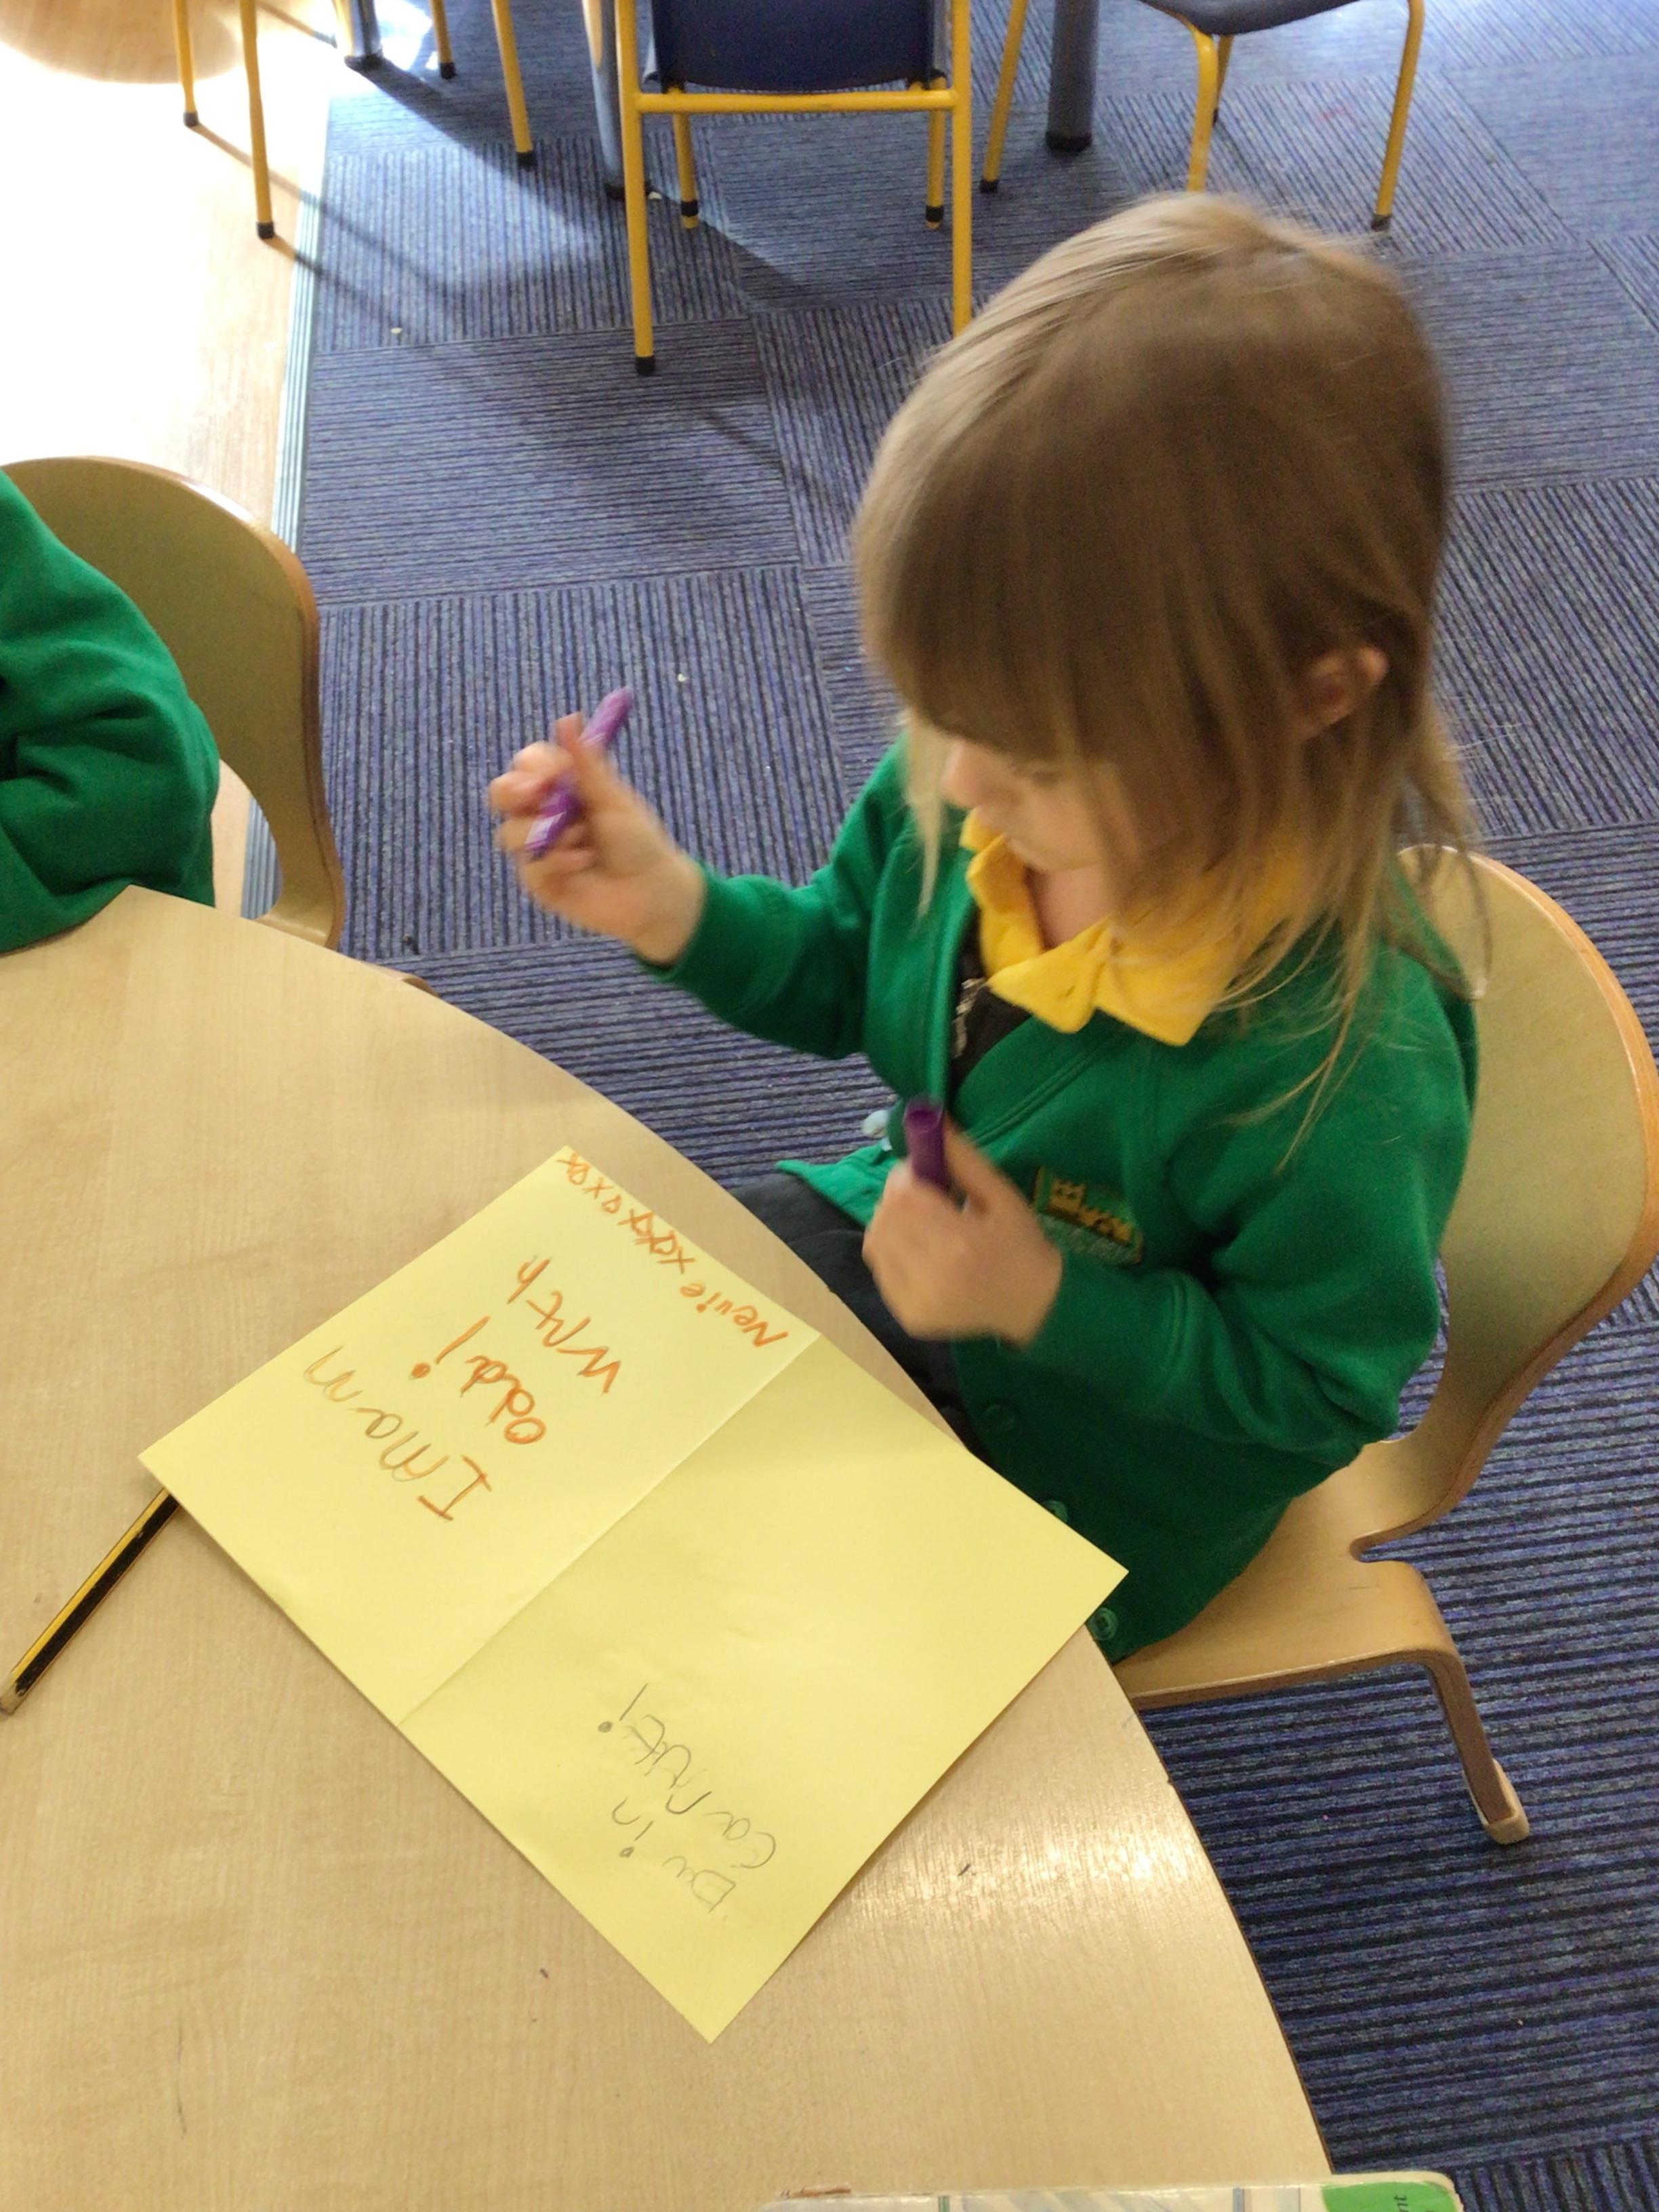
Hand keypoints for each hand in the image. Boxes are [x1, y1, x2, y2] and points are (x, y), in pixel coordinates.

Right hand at [489, 713, 705, 964]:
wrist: (653, 891)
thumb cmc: (638, 841)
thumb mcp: (612, 798)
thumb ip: (585, 762)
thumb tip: (569, 717)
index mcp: (559, 789)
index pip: (526, 765)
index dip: (533, 766)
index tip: (556, 773)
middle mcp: (542, 816)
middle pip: (501, 794)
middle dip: (515, 792)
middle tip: (541, 794)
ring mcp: (536, 850)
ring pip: (510, 833)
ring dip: (549, 833)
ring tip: (584, 840)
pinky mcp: (539, 882)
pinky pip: (530, 867)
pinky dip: (558, 862)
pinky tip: (584, 863)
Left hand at [863, 1122, 1062, 1346]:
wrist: (1033, 1305)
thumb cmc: (1020, 1244)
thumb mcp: (1001, 1194)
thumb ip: (963, 1158)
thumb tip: (930, 1119)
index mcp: (960, 1243)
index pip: (903, 1196)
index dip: (906, 1176)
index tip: (925, 1173)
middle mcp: (932, 1276)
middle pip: (885, 1217)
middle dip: (897, 1197)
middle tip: (925, 1197)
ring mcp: (916, 1302)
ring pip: (875, 1241)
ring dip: (891, 1223)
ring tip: (923, 1224)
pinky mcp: (908, 1318)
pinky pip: (880, 1269)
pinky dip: (892, 1251)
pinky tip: (919, 1250)